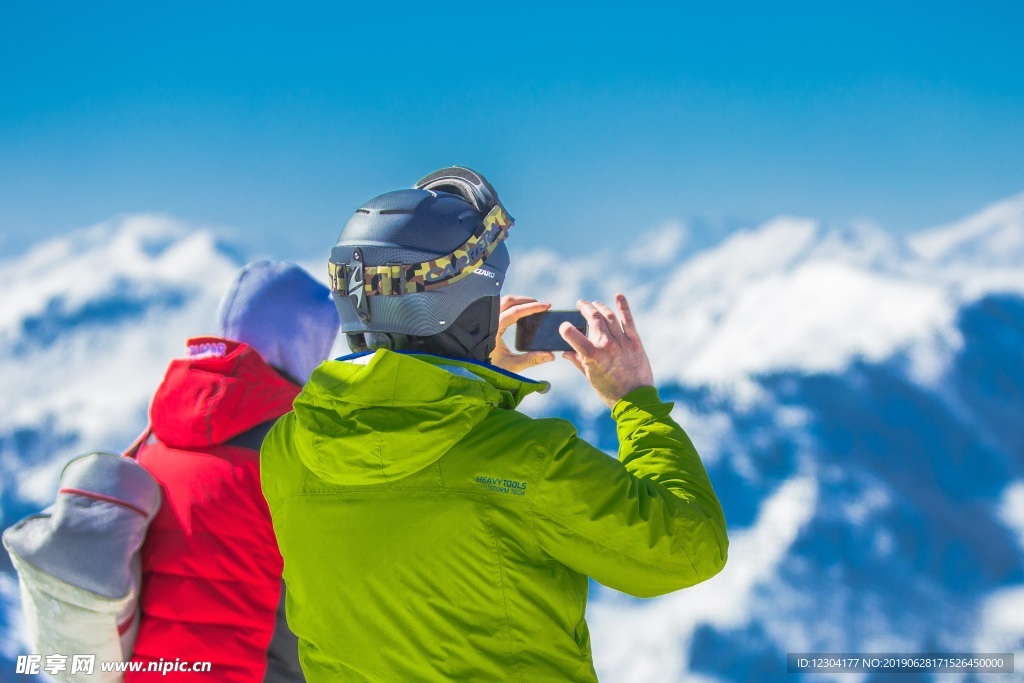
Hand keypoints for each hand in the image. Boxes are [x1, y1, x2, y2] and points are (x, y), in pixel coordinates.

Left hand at [489, 295, 556, 372]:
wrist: (473, 370)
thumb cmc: (489, 369)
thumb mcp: (511, 366)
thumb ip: (531, 360)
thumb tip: (550, 355)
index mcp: (493, 330)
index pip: (515, 312)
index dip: (532, 307)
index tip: (546, 306)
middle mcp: (488, 322)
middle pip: (508, 301)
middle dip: (526, 300)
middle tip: (540, 305)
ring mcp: (486, 322)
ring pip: (502, 302)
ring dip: (517, 301)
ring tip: (531, 306)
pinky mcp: (486, 324)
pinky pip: (498, 308)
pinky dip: (510, 306)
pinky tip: (518, 314)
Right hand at [560, 294, 653, 408]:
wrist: (636, 400)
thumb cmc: (610, 392)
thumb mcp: (590, 378)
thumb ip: (578, 362)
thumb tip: (565, 353)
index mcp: (591, 355)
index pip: (572, 334)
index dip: (565, 328)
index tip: (564, 326)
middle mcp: (606, 345)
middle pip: (593, 318)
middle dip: (585, 308)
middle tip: (581, 304)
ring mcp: (621, 341)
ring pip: (609, 316)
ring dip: (600, 306)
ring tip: (595, 304)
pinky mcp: (635, 341)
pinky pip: (628, 320)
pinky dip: (623, 306)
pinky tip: (618, 296)